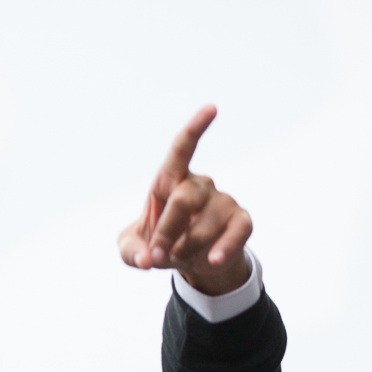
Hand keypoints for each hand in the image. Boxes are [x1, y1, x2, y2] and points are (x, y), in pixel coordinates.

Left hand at [118, 106, 253, 294]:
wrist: (189, 263)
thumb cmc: (158, 244)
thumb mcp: (133, 250)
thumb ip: (131, 253)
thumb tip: (146, 258)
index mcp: (171, 180)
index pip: (183, 147)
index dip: (196, 128)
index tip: (212, 109)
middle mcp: (200, 184)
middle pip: (184, 199)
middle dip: (167, 230)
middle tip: (158, 254)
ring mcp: (223, 201)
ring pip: (204, 225)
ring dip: (185, 248)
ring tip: (178, 257)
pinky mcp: (241, 221)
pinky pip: (236, 233)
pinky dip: (224, 249)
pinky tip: (213, 261)